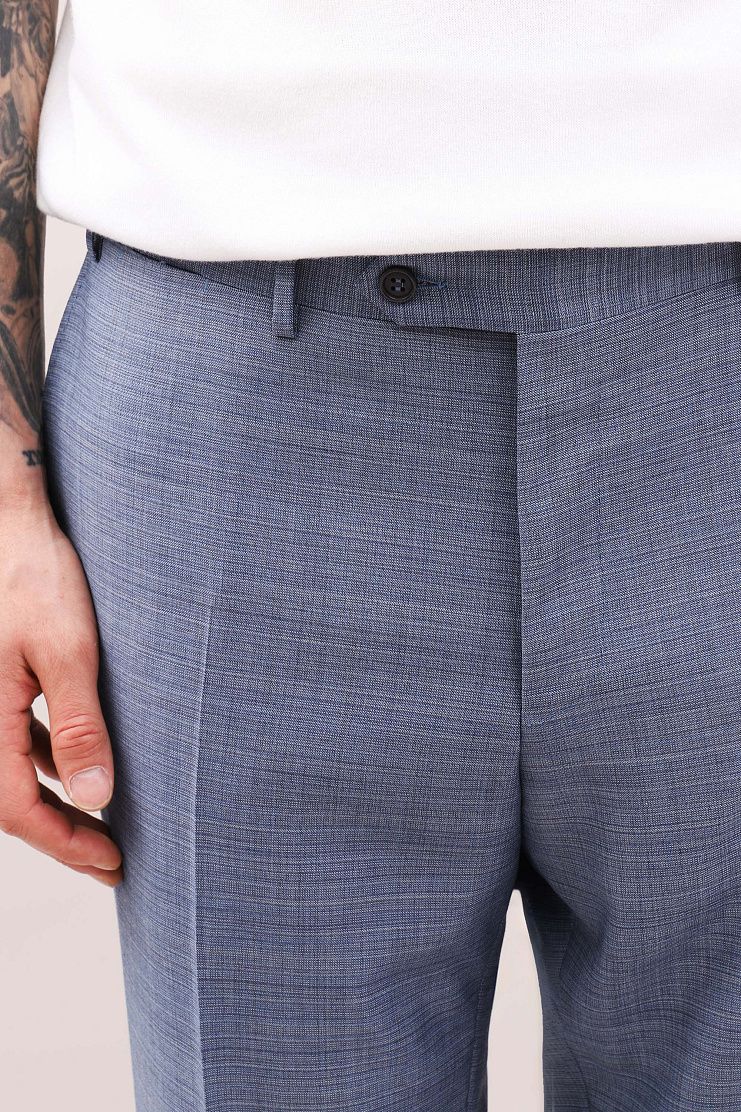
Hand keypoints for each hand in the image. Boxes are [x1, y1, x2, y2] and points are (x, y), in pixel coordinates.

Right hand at [0, 498, 122, 885]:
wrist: (7, 520)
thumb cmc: (34, 574)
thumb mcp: (66, 650)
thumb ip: (79, 725)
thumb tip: (96, 796)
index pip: (18, 807)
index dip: (65, 842)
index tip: (111, 862)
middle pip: (11, 797)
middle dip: (61, 833)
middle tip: (110, 860)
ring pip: (13, 769)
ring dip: (55, 799)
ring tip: (100, 822)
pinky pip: (13, 737)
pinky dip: (45, 761)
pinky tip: (75, 765)